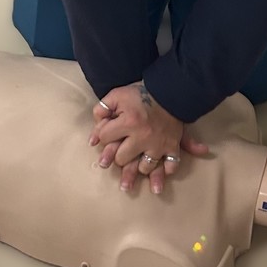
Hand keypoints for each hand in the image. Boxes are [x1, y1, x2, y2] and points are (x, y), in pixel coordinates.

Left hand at [89, 82, 208, 194]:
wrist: (169, 89)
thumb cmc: (140, 92)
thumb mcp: (117, 95)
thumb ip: (101, 110)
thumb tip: (93, 138)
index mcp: (128, 122)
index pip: (105, 138)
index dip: (102, 135)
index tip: (105, 134)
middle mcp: (143, 136)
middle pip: (122, 159)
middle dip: (118, 157)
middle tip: (119, 157)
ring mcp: (159, 144)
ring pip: (144, 168)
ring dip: (138, 169)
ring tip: (134, 172)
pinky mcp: (173, 145)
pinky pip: (171, 165)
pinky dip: (165, 171)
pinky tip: (159, 177)